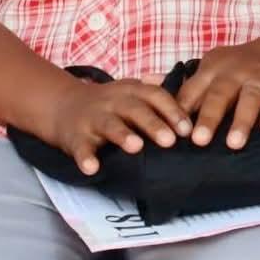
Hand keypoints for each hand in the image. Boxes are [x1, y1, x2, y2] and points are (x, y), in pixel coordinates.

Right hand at [41, 75, 191, 177]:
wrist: (61, 106)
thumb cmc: (108, 105)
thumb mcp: (131, 94)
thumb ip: (159, 100)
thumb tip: (198, 111)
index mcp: (130, 91)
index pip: (154, 95)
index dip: (172, 110)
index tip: (188, 130)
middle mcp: (112, 102)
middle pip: (134, 109)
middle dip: (152, 124)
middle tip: (170, 141)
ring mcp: (92, 118)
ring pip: (109, 125)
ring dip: (122, 135)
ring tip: (135, 147)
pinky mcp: (75, 137)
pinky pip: (81, 148)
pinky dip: (85, 158)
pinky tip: (92, 168)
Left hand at [175, 33, 259, 149]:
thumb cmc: (237, 66)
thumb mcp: (210, 67)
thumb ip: (182, 81)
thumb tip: (144, 80)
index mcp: (211, 69)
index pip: (192, 90)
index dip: (181, 110)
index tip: (170, 132)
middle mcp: (234, 71)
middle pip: (219, 95)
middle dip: (209, 118)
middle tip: (199, 141)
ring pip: (250, 98)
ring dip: (242, 121)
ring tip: (234, 144)